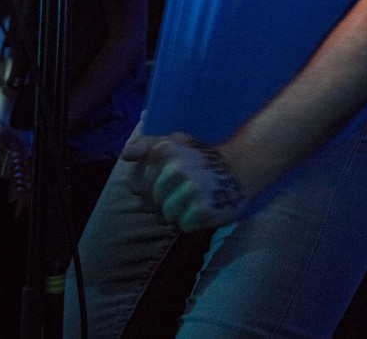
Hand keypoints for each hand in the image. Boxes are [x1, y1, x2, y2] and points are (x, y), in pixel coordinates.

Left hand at [122, 133, 249, 232]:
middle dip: (162, 202)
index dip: (146, 188)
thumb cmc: (201, 157)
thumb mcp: (174, 141)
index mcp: (163, 150)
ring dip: (177, 213)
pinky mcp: (201, 210)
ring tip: (192, 200)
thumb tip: (126, 155)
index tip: (162, 182)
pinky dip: (191, 222)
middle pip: (149, 203)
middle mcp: (174, 169)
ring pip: (165, 216)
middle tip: (182, 191)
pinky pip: (182, 226)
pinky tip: (201, 208)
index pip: (135, 185)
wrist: (239, 168)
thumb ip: (147, 144)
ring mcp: (188, 190)